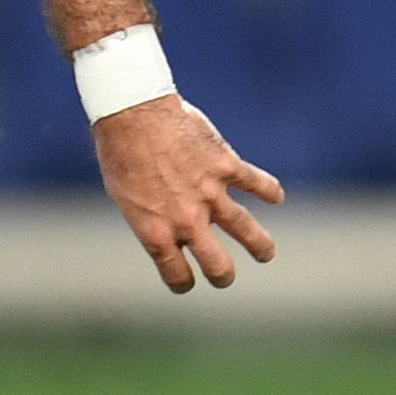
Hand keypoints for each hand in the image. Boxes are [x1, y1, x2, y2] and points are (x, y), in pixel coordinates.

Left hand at [95, 97, 283, 294]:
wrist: (133, 112)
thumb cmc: (120, 152)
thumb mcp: (124, 196)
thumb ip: (148, 217)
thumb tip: (164, 230)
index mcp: (156, 232)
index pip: (177, 274)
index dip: (182, 282)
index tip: (187, 280)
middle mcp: (187, 220)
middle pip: (218, 265)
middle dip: (223, 276)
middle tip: (225, 276)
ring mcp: (210, 193)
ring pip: (247, 231)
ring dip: (260, 246)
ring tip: (265, 254)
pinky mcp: (226, 165)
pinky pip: (257, 183)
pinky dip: (270, 190)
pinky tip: (276, 197)